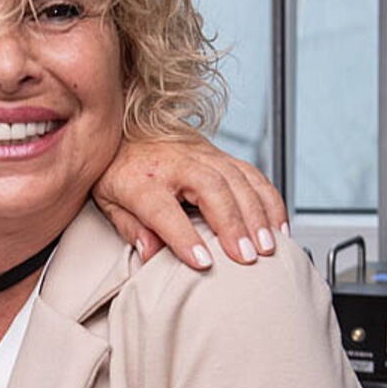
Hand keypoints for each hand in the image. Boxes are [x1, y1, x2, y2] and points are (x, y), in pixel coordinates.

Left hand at [92, 137, 287, 267]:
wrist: (123, 125)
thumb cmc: (117, 169)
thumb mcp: (108, 200)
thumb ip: (130, 228)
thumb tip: (150, 254)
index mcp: (141, 178)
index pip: (163, 209)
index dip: (183, 237)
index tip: (202, 262)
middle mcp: (175, 162)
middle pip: (211, 189)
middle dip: (233, 224)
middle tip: (246, 257)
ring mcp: (201, 154)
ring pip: (237, 179)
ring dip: (257, 214)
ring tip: (268, 246)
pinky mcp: (219, 153)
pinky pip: (252, 173)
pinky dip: (269, 199)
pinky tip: (278, 225)